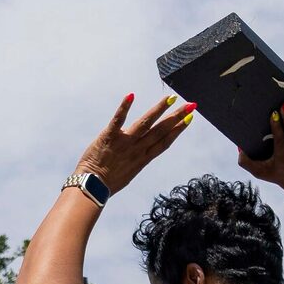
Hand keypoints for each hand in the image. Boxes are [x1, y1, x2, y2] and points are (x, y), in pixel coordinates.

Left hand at [75, 93, 195, 193]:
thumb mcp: (130, 172)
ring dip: (159, 109)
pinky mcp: (109, 137)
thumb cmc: (109, 182)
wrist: (91, 187)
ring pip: (145, 123)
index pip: (165, 141)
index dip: (178, 130)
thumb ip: (138, 158)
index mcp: (143, 159)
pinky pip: (118, 120)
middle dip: (177, 117)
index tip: (189, 118)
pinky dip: (124, 108)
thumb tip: (143, 149)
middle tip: (191, 105)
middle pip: (161, 130)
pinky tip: (131, 95)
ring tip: (171, 98)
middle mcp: (137, 149)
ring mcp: (124, 142)